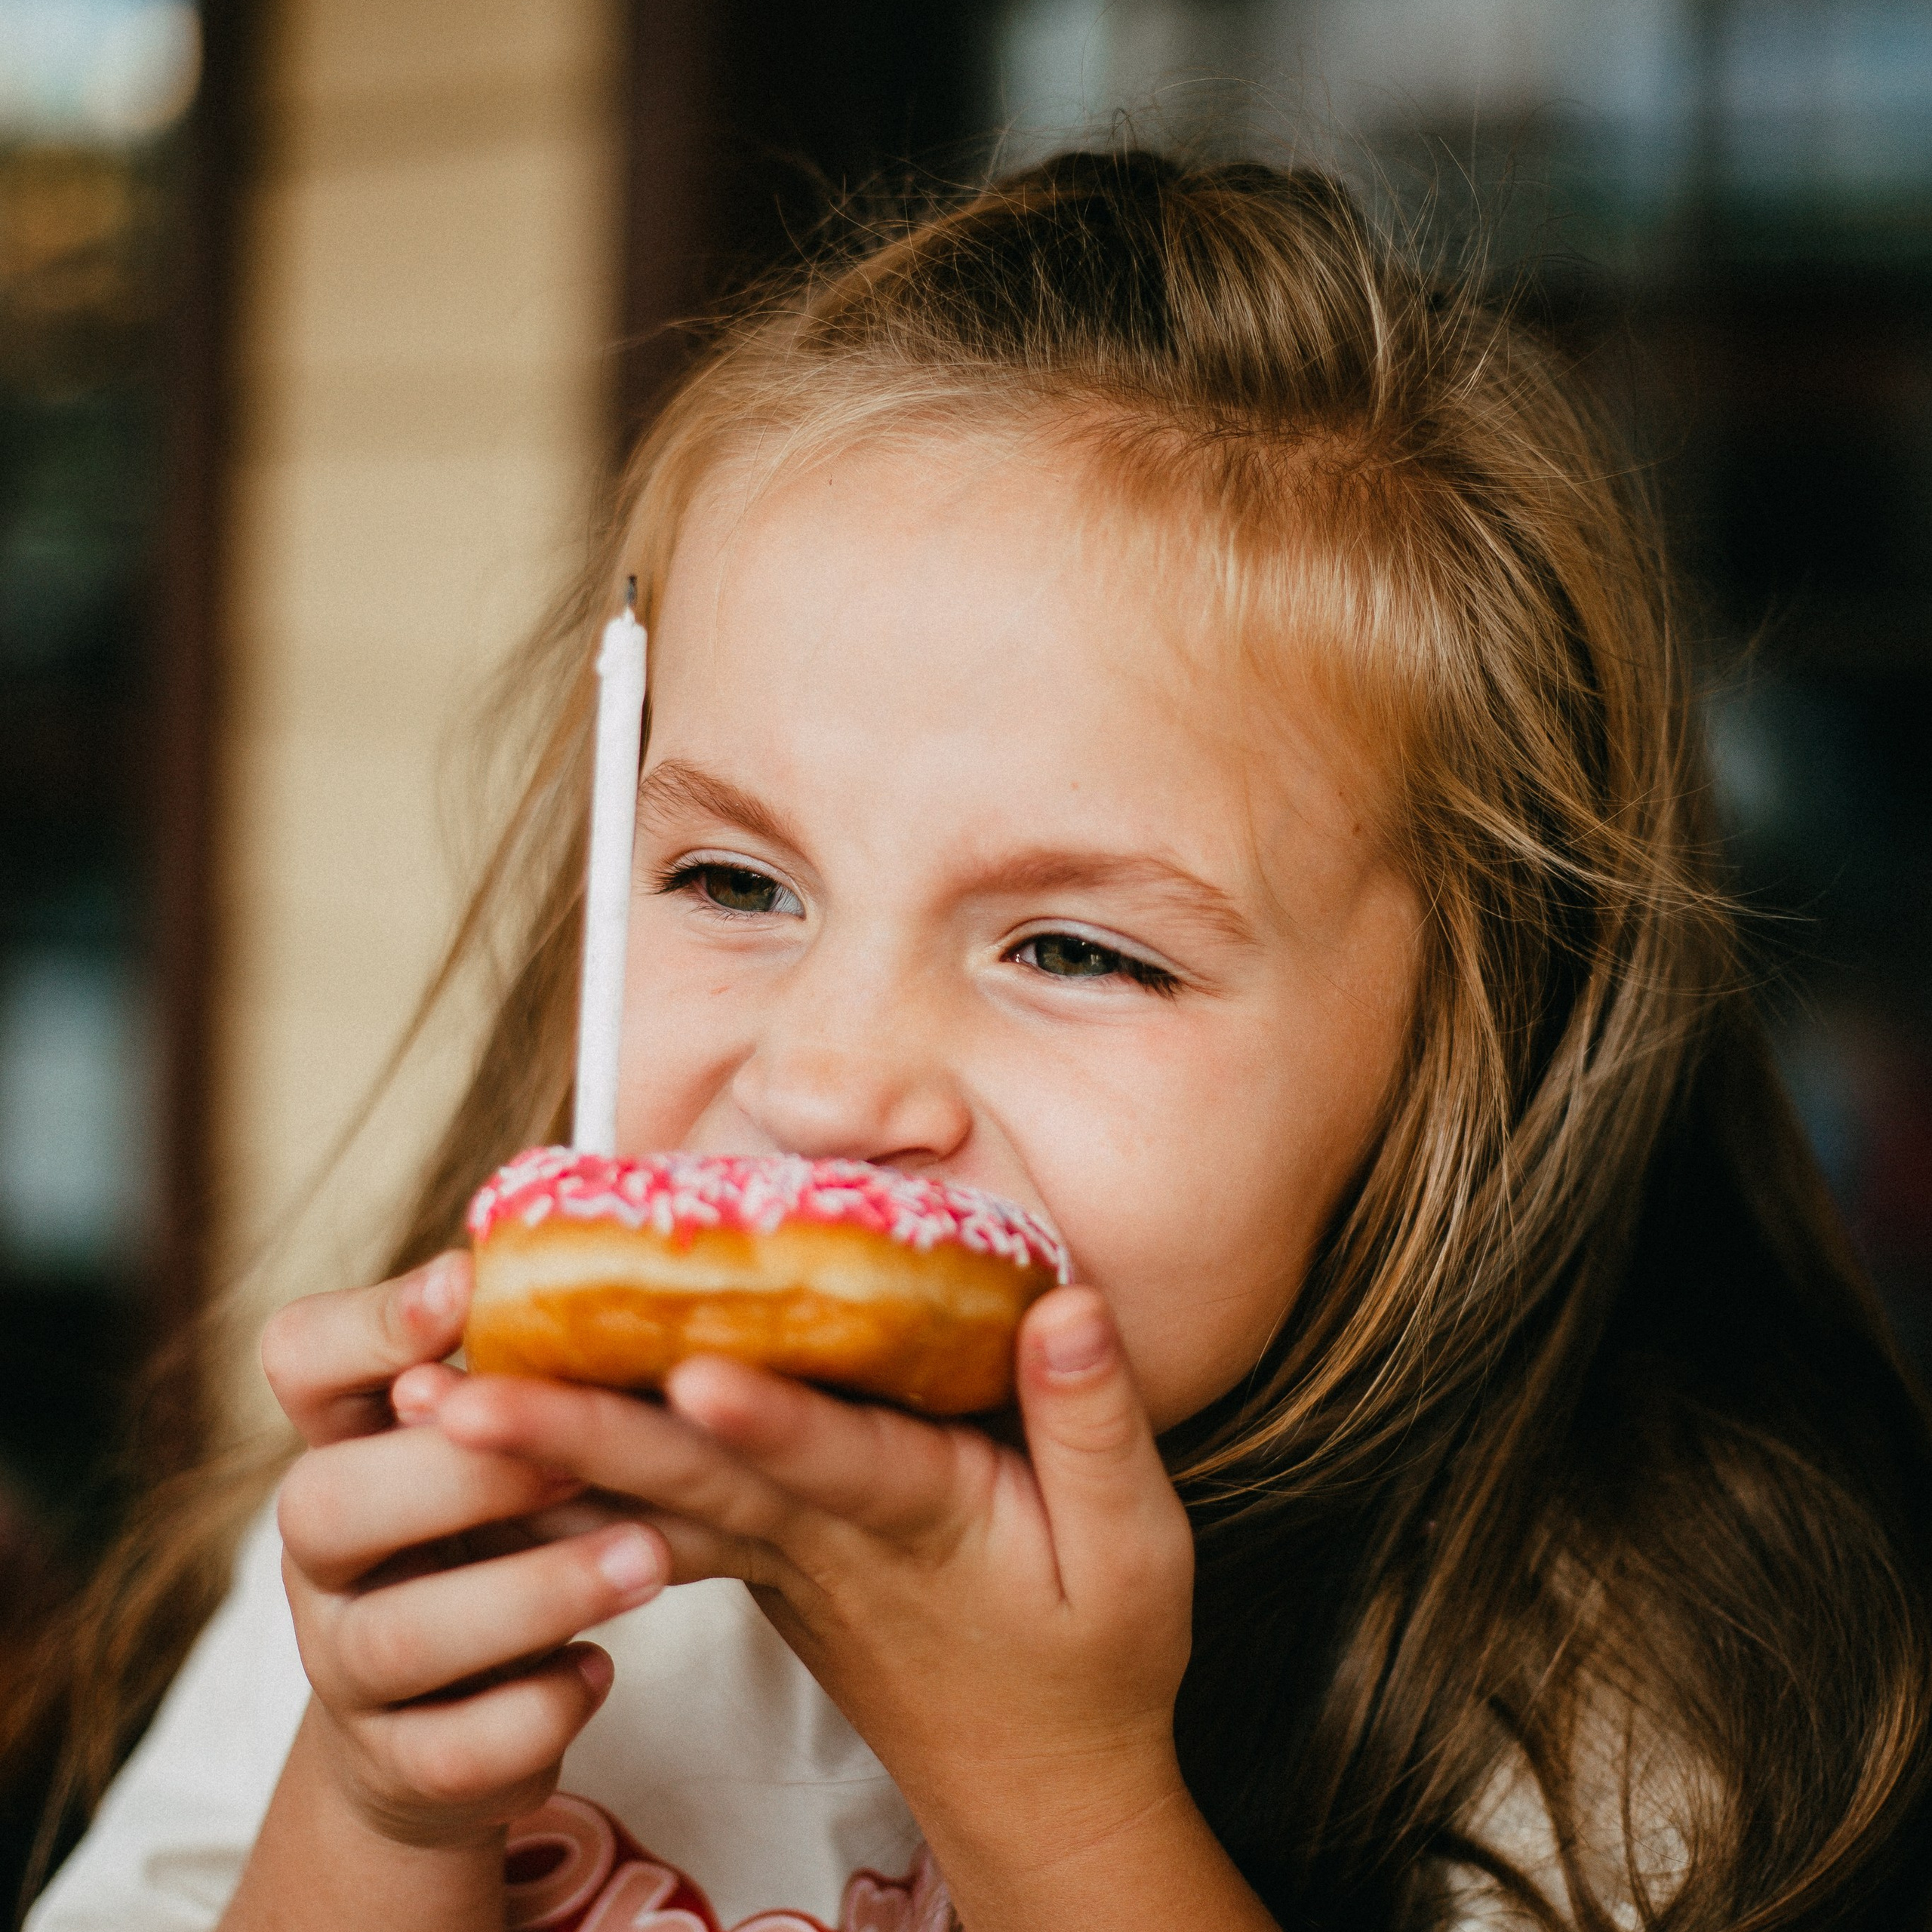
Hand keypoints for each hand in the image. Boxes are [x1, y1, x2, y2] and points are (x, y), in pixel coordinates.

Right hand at [258, 1255, 671, 1849]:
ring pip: (397, 1638)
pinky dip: (536, 1713)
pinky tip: (601, 1670)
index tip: (466, 1287)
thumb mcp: (515, 1435)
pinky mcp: (397, 1765)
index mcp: (349, 1438)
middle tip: (579, 1456)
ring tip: (648, 1560)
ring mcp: (344, 1664)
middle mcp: (323, 1549)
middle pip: (321, 1503)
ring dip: (532, 1594)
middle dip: (460, 1476)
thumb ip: (545, 1359)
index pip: (301, 1357)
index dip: (371, 1323)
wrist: (454, 1721)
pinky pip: (449, 1752)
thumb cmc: (510, 1527)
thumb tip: (649, 1234)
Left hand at [433, 1287, 1200, 1908]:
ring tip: (431, 1407)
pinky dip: (579, 1481)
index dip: (766, 1418)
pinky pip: (658, 1518)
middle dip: (573, 1434)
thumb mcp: (1138, 1551)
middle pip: (691, 1477)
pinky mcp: (761, 1566)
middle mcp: (822, 1540)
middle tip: (453, 1395)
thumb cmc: (1096, 1660)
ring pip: (650, 1498)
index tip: (685, 1371)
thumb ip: (1096, 1424)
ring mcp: (778, 1560)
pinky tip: (501, 1441)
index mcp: (919, 1518)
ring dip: (542, 1460)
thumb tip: (1064, 1305)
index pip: (834, 1461)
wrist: (1036, 1787)